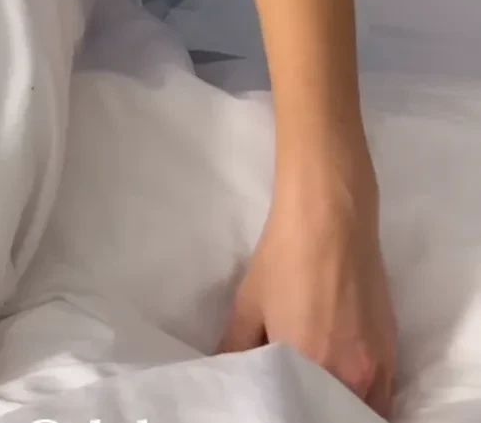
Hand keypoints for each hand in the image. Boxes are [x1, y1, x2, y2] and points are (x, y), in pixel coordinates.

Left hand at [219, 166, 396, 416]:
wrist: (331, 217)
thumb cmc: (284, 258)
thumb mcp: (247, 305)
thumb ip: (235, 349)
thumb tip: (227, 375)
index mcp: (312, 369)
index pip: (302, 413)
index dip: (290, 412)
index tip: (278, 405)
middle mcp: (351, 377)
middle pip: (334, 414)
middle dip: (315, 412)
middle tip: (295, 403)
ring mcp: (378, 366)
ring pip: (363, 410)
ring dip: (342, 409)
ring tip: (319, 400)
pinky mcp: (393, 350)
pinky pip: (384, 395)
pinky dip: (366, 399)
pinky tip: (347, 387)